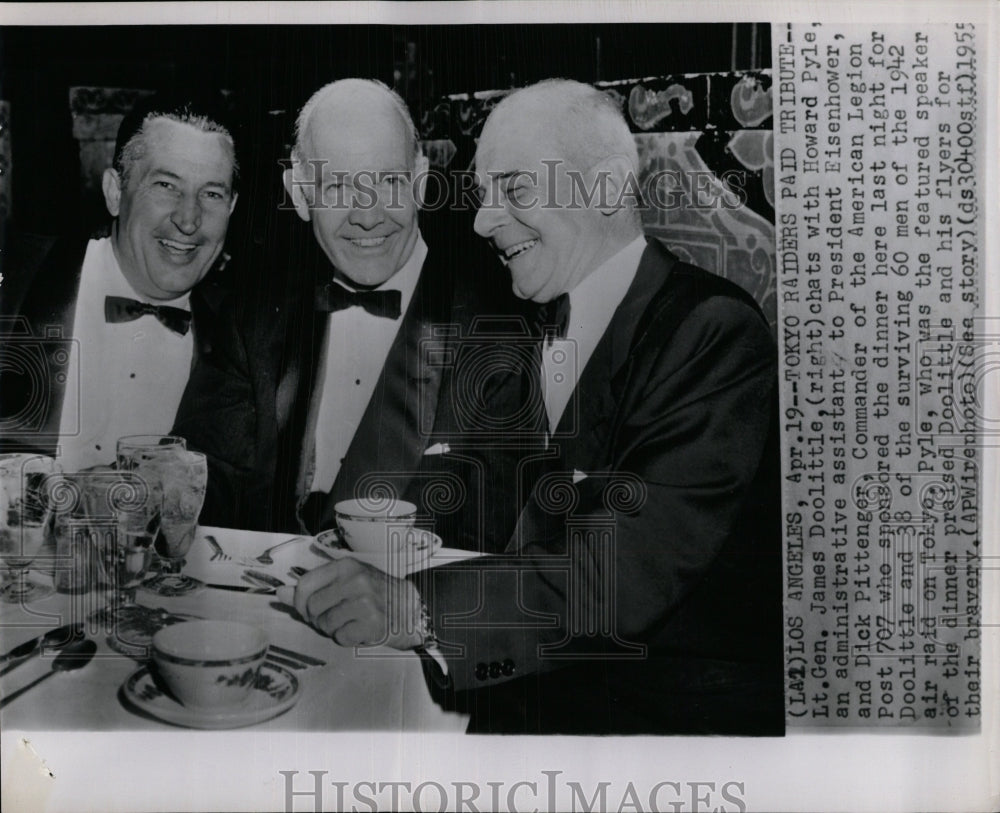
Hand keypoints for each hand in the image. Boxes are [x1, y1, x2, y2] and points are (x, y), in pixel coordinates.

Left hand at [276, 558, 423, 648]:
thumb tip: (280, 593)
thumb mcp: (346, 581)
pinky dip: (346, 638)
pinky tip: (358, 630)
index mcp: (346, 566)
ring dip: (332, 629)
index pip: (305, 584)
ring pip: (325, 624)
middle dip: (317, 618)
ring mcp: (364, 602)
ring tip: (348, 622)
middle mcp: (355, 581)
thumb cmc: (374, 593)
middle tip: (333, 617)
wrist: (409, 608)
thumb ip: (312, 587)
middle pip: (312, 608)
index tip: (308, 608)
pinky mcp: (371, 624)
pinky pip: (341, 638)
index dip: (300, 602)